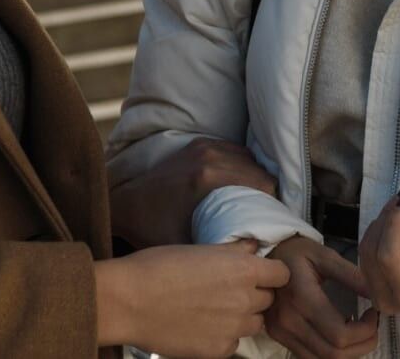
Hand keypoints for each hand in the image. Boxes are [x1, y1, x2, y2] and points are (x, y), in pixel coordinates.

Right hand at [96, 240, 290, 356]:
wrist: (129, 301)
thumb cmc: (159, 266)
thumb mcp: (200, 248)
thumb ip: (234, 251)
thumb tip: (254, 247)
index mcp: (244, 270)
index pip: (282, 274)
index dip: (270, 273)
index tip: (257, 274)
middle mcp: (246, 301)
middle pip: (268, 300)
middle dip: (254, 295)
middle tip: (227, 290)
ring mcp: (234, 329)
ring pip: (253, 324)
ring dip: (241, 317)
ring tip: (213, 309)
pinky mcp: (219, 350)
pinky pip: (233, 343)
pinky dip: (222, 336)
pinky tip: (200, 326)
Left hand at [109, 137, 277, 248]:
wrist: (126, 202)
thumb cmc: (153, 229)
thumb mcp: (186, 247)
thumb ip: (218, 252)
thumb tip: (255, 257)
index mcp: (208, 178)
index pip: (263, 185)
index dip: (273, 204)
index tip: (271, 223)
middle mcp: (209, 156)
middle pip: (260, 172)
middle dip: (267, 194)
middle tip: (265, 217)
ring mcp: (205, 146)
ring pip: (251, 160)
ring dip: (257, 179)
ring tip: (255, 203)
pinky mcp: (200, 143)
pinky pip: (236, 151)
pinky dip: (243, 167)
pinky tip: (240, 186)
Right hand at [264, 236, 379, 358]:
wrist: (264, 256)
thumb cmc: (296, 252)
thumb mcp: (324, 255)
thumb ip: (351, 276)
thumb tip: (378, 295)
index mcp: (301, 298)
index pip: (340, 335)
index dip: (366, 331)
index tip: (374, 313)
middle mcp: (288, 322)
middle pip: (334, 354)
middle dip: (362, 345)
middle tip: (372, 325)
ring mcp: (281, 332)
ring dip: (348, 353)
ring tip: (358, 331)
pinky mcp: (278, 336)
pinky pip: (310, 357)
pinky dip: (331, 353)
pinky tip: (339, 334)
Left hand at [357, 182, 399, 315]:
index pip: (389, 257)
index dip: (393, 224)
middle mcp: (388, 299)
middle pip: (372, 251)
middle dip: (387, 216)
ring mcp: (376, 294)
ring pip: (365, 249)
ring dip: (381, 219)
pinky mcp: (372, 284)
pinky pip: (363, 253)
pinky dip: (374, 229)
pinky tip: (387, 215)